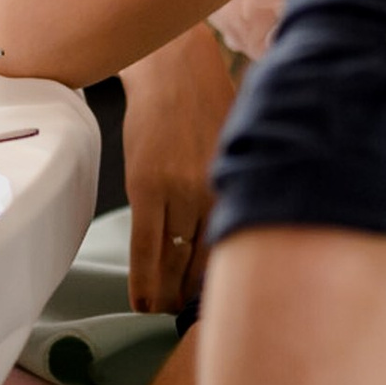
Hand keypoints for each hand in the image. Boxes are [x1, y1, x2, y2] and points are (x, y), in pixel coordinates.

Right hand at [120, 27, 236, 310]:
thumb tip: (245, 228)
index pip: (240, 246)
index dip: (229, 281)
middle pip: (206, 262)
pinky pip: (144, 246)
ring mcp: (179, 192)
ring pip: (174, 260)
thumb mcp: (239, 148)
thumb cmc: (207, 101)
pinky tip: (140, 301)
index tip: (221, 302)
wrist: (172, 67)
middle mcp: (213, 194)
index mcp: (239, 186)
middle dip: (194, 294)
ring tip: (161, 313)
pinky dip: (142, 278)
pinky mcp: (147, 188)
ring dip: (166, 293)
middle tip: (186, 316)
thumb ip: (238, 188)